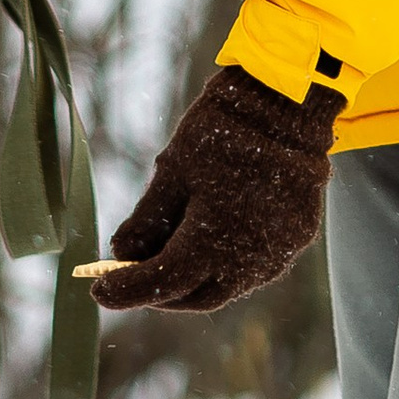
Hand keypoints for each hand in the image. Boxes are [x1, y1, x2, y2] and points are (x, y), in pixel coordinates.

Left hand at [88, 69, 340, 312]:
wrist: (286, 102)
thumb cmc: (221, 133)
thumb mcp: (171, 173)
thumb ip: (146, 222)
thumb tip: (121, 254)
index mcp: (216, 242)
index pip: (164, 284)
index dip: (128, 291)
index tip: (100, 291)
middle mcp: (254, 257)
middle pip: (200, 296)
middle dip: (163, 294)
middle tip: (134, 279)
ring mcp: (282, 249)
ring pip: (232, 285)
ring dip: (197, 281)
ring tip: (168, 258)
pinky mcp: (298, 236)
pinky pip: (258, 265)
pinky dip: (227, 263)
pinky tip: (208, 241)